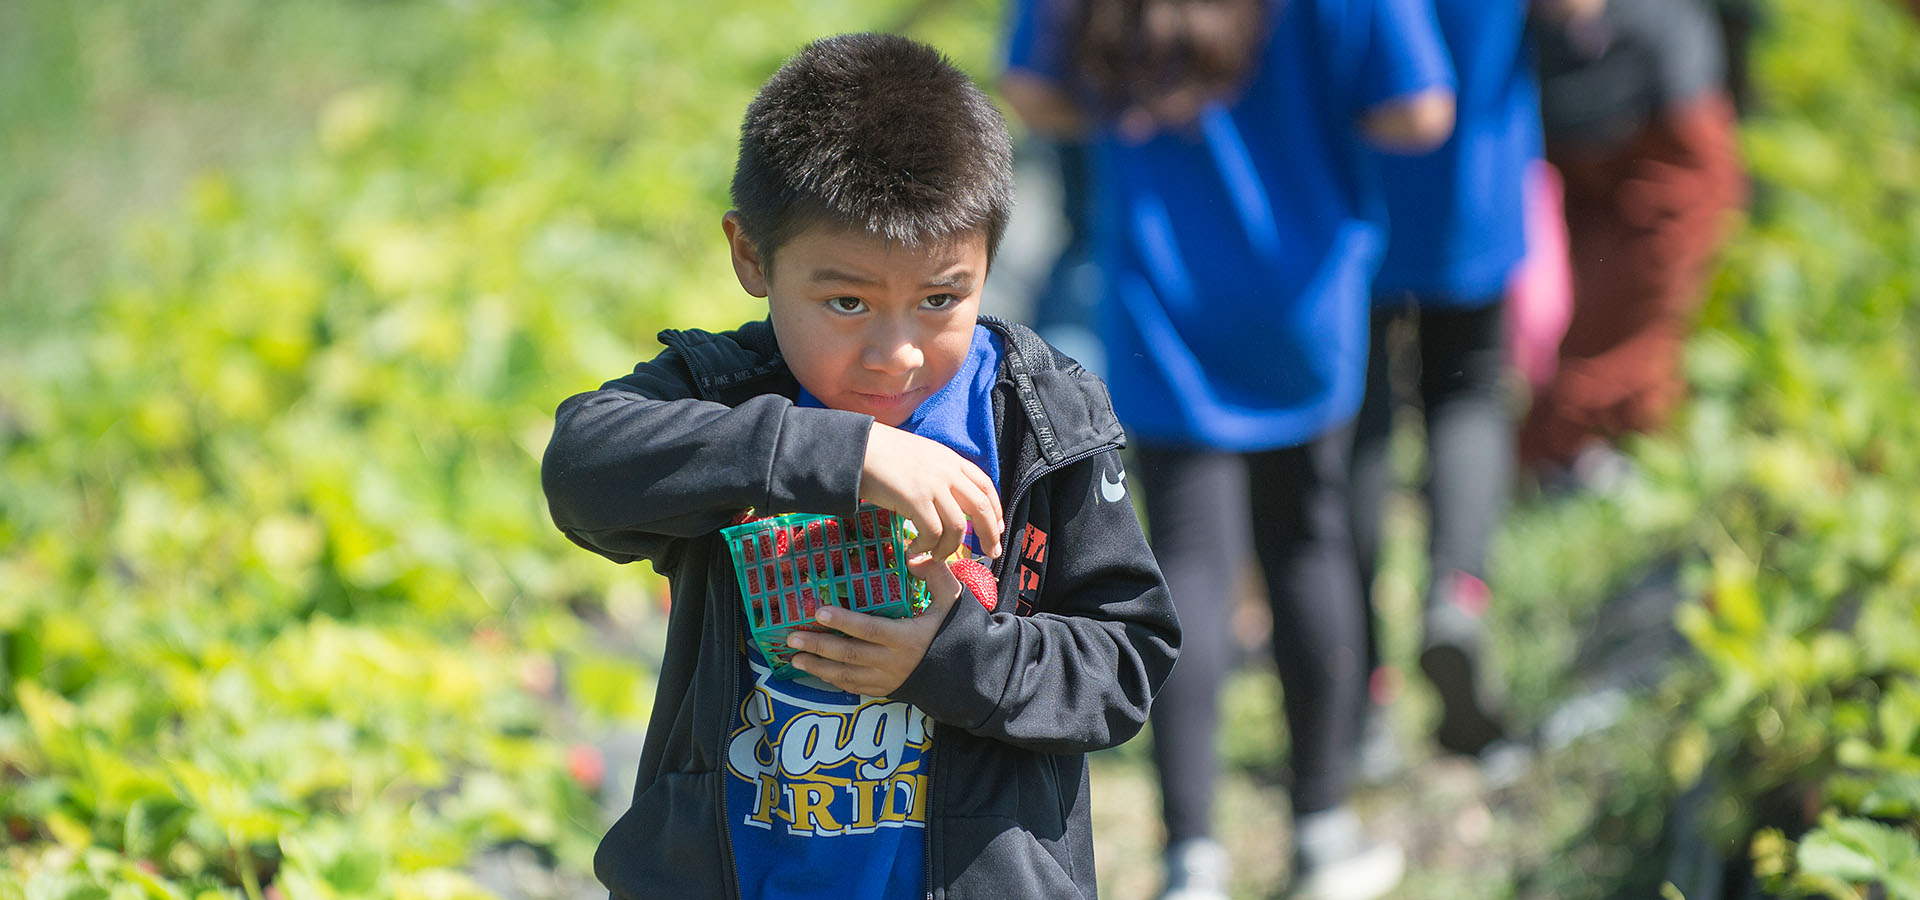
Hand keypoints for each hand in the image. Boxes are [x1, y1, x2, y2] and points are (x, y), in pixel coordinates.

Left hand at [785, 553, 960, 695]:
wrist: (967, 674)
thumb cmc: (957, 631)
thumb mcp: (953, 600)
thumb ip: (936, 575)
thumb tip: (914, 555)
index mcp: (907, 637)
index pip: (869, 629)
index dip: (843, 621)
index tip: (819, 611)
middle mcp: (894, 662)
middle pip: (850, 654)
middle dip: (819, 646)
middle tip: (792, 637)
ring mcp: (888, 679)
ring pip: (847, 675)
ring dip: (819, 667)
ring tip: (795, 657)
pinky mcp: (886, 690)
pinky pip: (855, 688)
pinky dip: (833, 681)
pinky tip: (816, 672)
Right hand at [860, 423, 1004, 561]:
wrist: (855, 448)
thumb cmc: (881, 454)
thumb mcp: (921, 457)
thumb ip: (939, 474)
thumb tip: (948, 502)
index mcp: (950, 460)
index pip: (985, 486)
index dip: (996, 511)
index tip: (996, 530)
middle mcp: (947, 471)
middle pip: (982, 507)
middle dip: (989, 534)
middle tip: (989, 553)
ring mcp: (932, 485)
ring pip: (958, 526)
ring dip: (949, 548)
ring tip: (935, 555)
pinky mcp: (915, 500)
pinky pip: (932, 533)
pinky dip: (926, 547)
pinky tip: (914, 549)